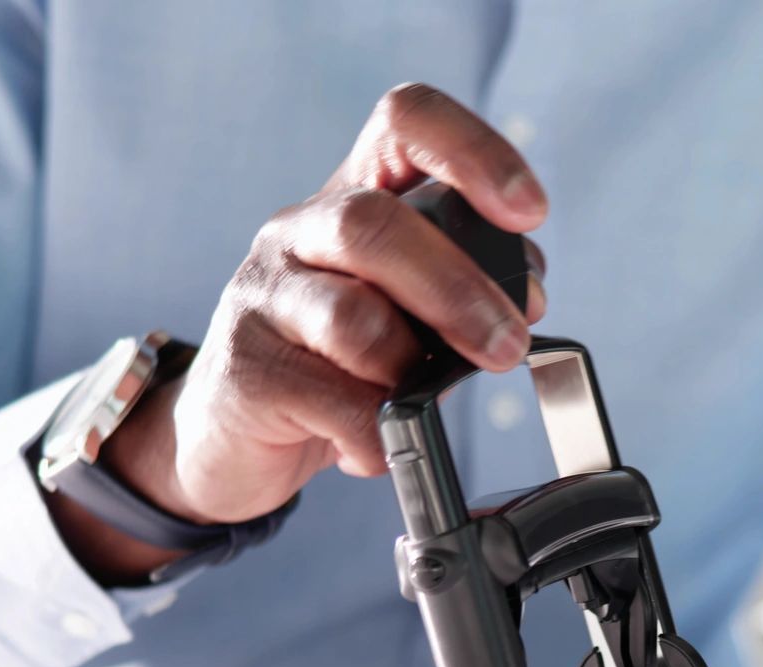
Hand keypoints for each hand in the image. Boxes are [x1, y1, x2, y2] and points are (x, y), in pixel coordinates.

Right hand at [99, 83, 547, 538]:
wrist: (233, 433)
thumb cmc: (333, 362)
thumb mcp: (403, 309)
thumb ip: (460, 289)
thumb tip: (528, 294)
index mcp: (354, 196)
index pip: (406, 123)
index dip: (473, 152)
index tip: (528, 212)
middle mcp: (300, 230)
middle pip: (375, 224)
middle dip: (458, 289)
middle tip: (507, 343)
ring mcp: (264, 295)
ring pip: (351, 317)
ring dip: (410, 369)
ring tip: (418, 400)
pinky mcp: (245, 368)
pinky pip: (331, 401)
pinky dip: (373, 435)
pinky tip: (371, 446)